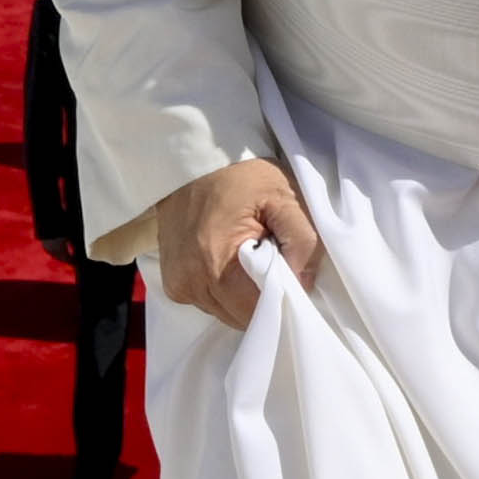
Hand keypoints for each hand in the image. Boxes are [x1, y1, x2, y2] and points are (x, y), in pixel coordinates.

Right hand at [162, 159, 322, 327]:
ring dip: (244, 297)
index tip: (294, 279)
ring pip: (226, 313)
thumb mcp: (283, 195)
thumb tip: (305, 283)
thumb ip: (303, 240)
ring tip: (252, 260)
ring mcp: (179, 286)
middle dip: (264, 299)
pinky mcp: (173, 285)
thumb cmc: (239, 175)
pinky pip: (210, 303)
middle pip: (242, 317)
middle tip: (275, 264)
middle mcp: (191, 282)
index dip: (281, 300)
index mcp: (215, 263)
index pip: (258, 311)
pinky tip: (233, 264)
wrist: (190, 161)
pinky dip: (227, 292)